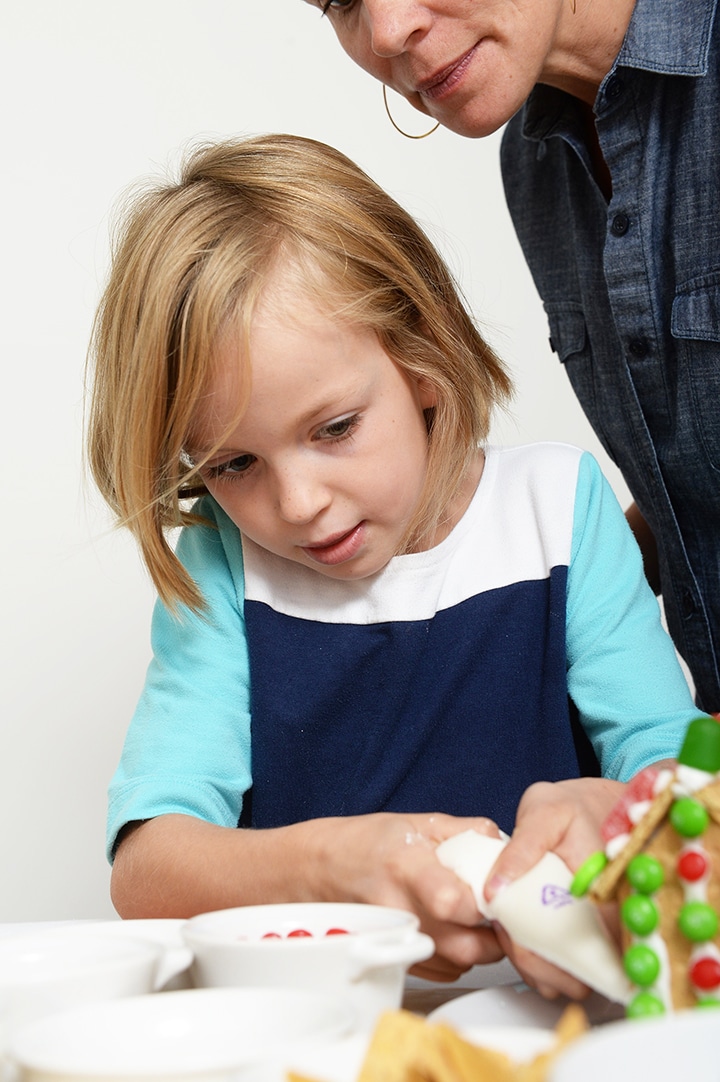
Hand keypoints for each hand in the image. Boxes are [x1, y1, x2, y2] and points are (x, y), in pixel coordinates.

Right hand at [306, 811, 506, 980]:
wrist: (321, 870)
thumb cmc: (367, 843)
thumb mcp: (419, 822)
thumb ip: (468, 831)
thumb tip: (507, 846)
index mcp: (407, 868)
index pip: (451, 902)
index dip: (483, 903)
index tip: (496, 892)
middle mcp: (400, 910)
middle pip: (464, 947)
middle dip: (494, 934)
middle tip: (497, 911)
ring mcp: (397, 941)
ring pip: (459, 964)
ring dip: (479, 946)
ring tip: (473, 916)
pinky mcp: (397, 959)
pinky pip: (445, 971)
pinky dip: (458, 955)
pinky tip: (451, 928)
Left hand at [482, 777, 624, 997]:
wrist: (595, 808)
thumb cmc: (575, 810)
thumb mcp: (545, 812)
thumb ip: (523, 847)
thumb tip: (496, 889)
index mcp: (610, 891)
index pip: (599, 946)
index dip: (557, 956)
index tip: (521, 939)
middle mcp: (614, 921)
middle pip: (587, 976)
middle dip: (543, 968)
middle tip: (511, 937)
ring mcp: (605, 934)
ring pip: (578, 981)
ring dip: (542, 970)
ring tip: (513, 934)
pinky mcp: (590, 938)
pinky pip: (570, 970)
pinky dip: (544, 965)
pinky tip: (523, 938)